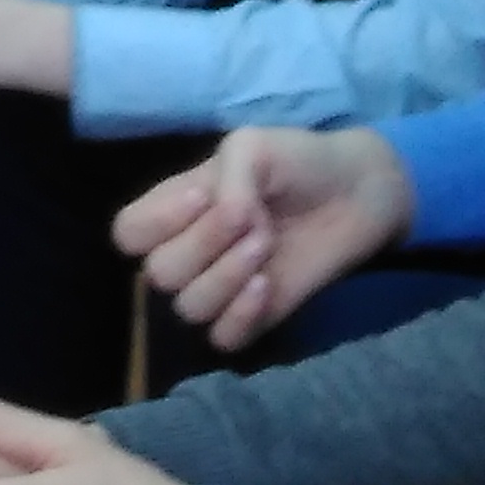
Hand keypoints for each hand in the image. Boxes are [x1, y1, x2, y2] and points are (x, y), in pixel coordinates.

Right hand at [114, 125, 410, 352]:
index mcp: (173, 209)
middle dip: (206, 246)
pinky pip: (222, 338)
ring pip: (188, 308)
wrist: (357, 192)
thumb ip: (228, 178)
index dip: (156, 223)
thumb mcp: (253, 146)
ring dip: (227, 277)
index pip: (127, 234)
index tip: (202, 197)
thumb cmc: (296, 162)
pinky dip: (241, 316)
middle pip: (158, 274)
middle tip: (254, 222)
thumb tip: (227, 220)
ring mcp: (220, 288)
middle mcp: (188, 252)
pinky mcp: (255, 318)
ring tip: (266, 247)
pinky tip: (267, 287)